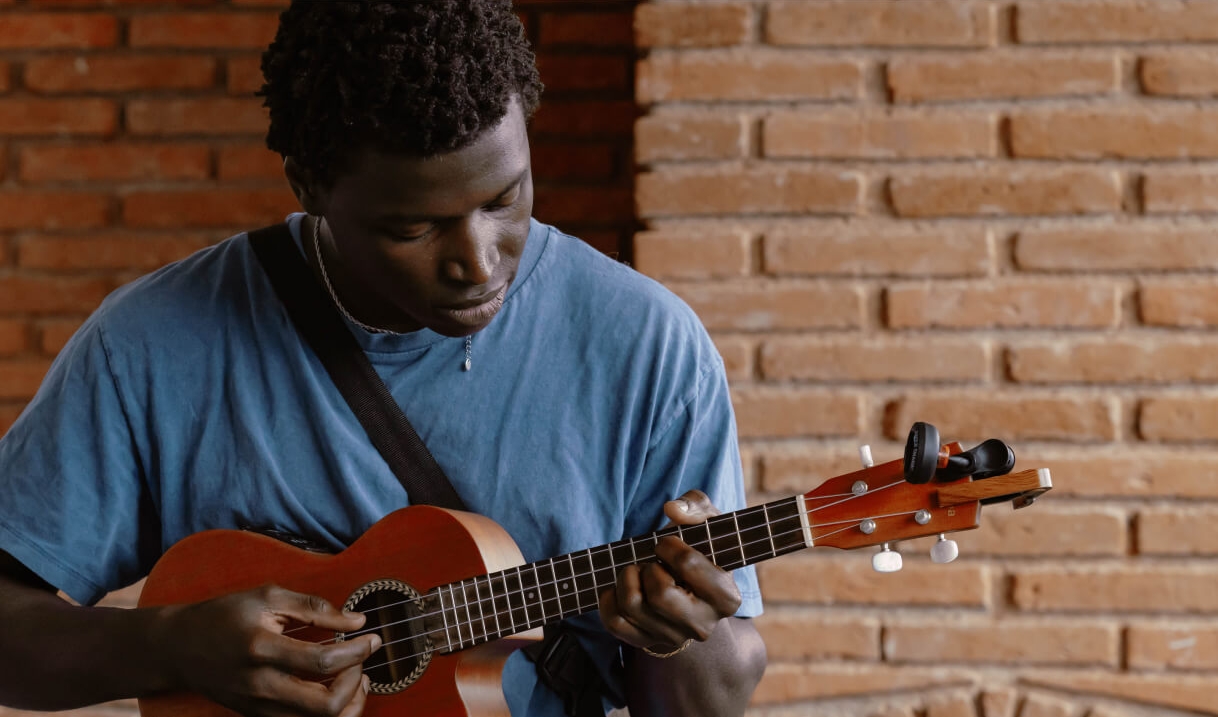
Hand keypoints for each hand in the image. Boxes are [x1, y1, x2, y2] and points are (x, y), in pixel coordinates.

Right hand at [156, 585, 380, 716]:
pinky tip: (337, 688)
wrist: (179, 648)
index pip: (323, 661)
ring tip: (357, 677)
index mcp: (262, 648)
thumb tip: (357, 620)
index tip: (373, 638)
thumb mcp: (268, 596)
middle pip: (325, 706)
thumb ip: (315, 607)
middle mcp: (260, 685)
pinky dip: (328, 711)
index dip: (358, 651)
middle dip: (356, 683)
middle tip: (362, 659)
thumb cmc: (225, 615)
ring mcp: (258, 707)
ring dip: (348, 703)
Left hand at [598, 490, 742, 653]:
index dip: (669, 546)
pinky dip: (608, 598)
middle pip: (660, 594)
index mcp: (726, 598)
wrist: (689, 585)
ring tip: (637, 570)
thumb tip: (673, 510)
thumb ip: (695, 505)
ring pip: (633, 606)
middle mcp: (703, 626)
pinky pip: (614, 623)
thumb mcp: (707, 520)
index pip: (687, 564)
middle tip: (652, 561)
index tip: (667, 544)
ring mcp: (673, 638)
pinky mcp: (646, 642)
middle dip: (648, 567)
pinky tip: (619, 586)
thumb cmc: (700, 547)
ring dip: (627, 577)